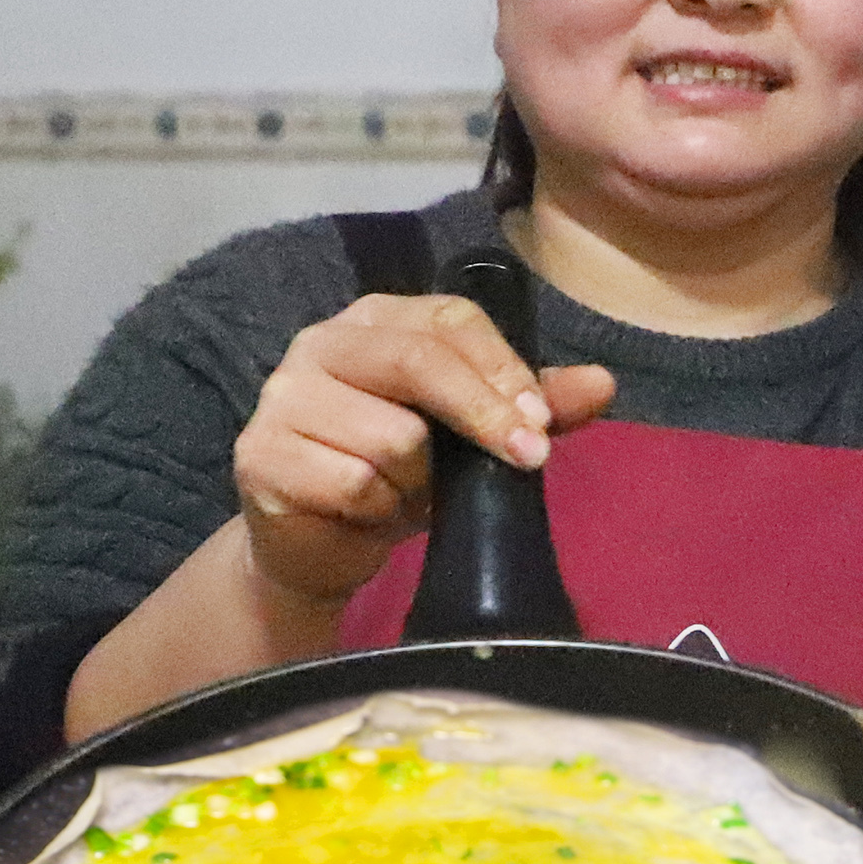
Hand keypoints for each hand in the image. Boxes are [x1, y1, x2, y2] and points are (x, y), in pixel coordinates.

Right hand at [226, 292, 616, 607]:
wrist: (320, 544)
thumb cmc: (401, 475)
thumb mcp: (474, 436)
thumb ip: (535, 404)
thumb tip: (602, 382)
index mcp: (376, 320)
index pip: (450, 320)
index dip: (503, 369)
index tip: (542, 422)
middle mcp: (322, 342)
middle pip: (420, 362)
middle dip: (482, 415)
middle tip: (526, 458)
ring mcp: (283, 396)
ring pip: (393, 437)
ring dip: (417, 482)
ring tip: (403, 492)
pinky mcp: (260, 455)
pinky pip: (354, 484)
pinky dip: (377, 510)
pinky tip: (364, 512)